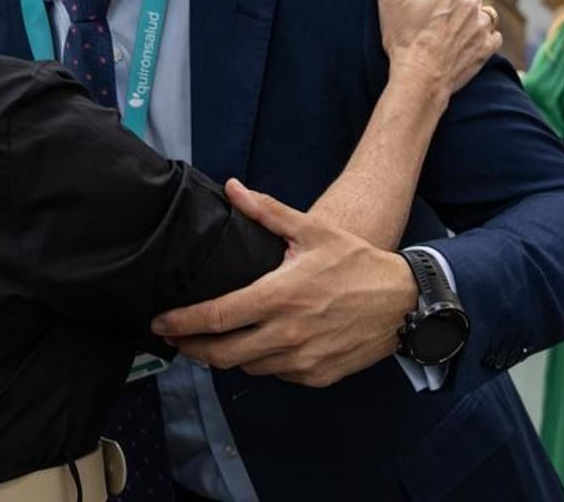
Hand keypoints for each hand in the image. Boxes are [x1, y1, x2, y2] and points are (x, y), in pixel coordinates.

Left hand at [151, 180, 417, 386]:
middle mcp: (286, 335)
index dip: (182, 323)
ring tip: (212, 340)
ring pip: (247, 367)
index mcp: (279, 297)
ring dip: (226, 356)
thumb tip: (232, 187)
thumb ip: (266, 212)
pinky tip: (256, 346)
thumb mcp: (312, 230)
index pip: (217, 317)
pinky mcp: (316, 376)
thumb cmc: (357, 264)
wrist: (405, 302)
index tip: (159, 322)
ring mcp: (302, 361)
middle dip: (191, 348)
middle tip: (174, 338)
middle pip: (221, 354)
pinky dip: (260, 363)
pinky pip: (275, 375)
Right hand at [371, 0, 500, 93]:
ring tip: (453, 29)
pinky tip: (467, 43)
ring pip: (485, 12)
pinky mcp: (487, 48)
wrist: (419, 77)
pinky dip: (484, 37)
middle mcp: (471, 3)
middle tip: (439, 14)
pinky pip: (494, 35)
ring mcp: (482, 26)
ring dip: (473, 17)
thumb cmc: (402, 37)